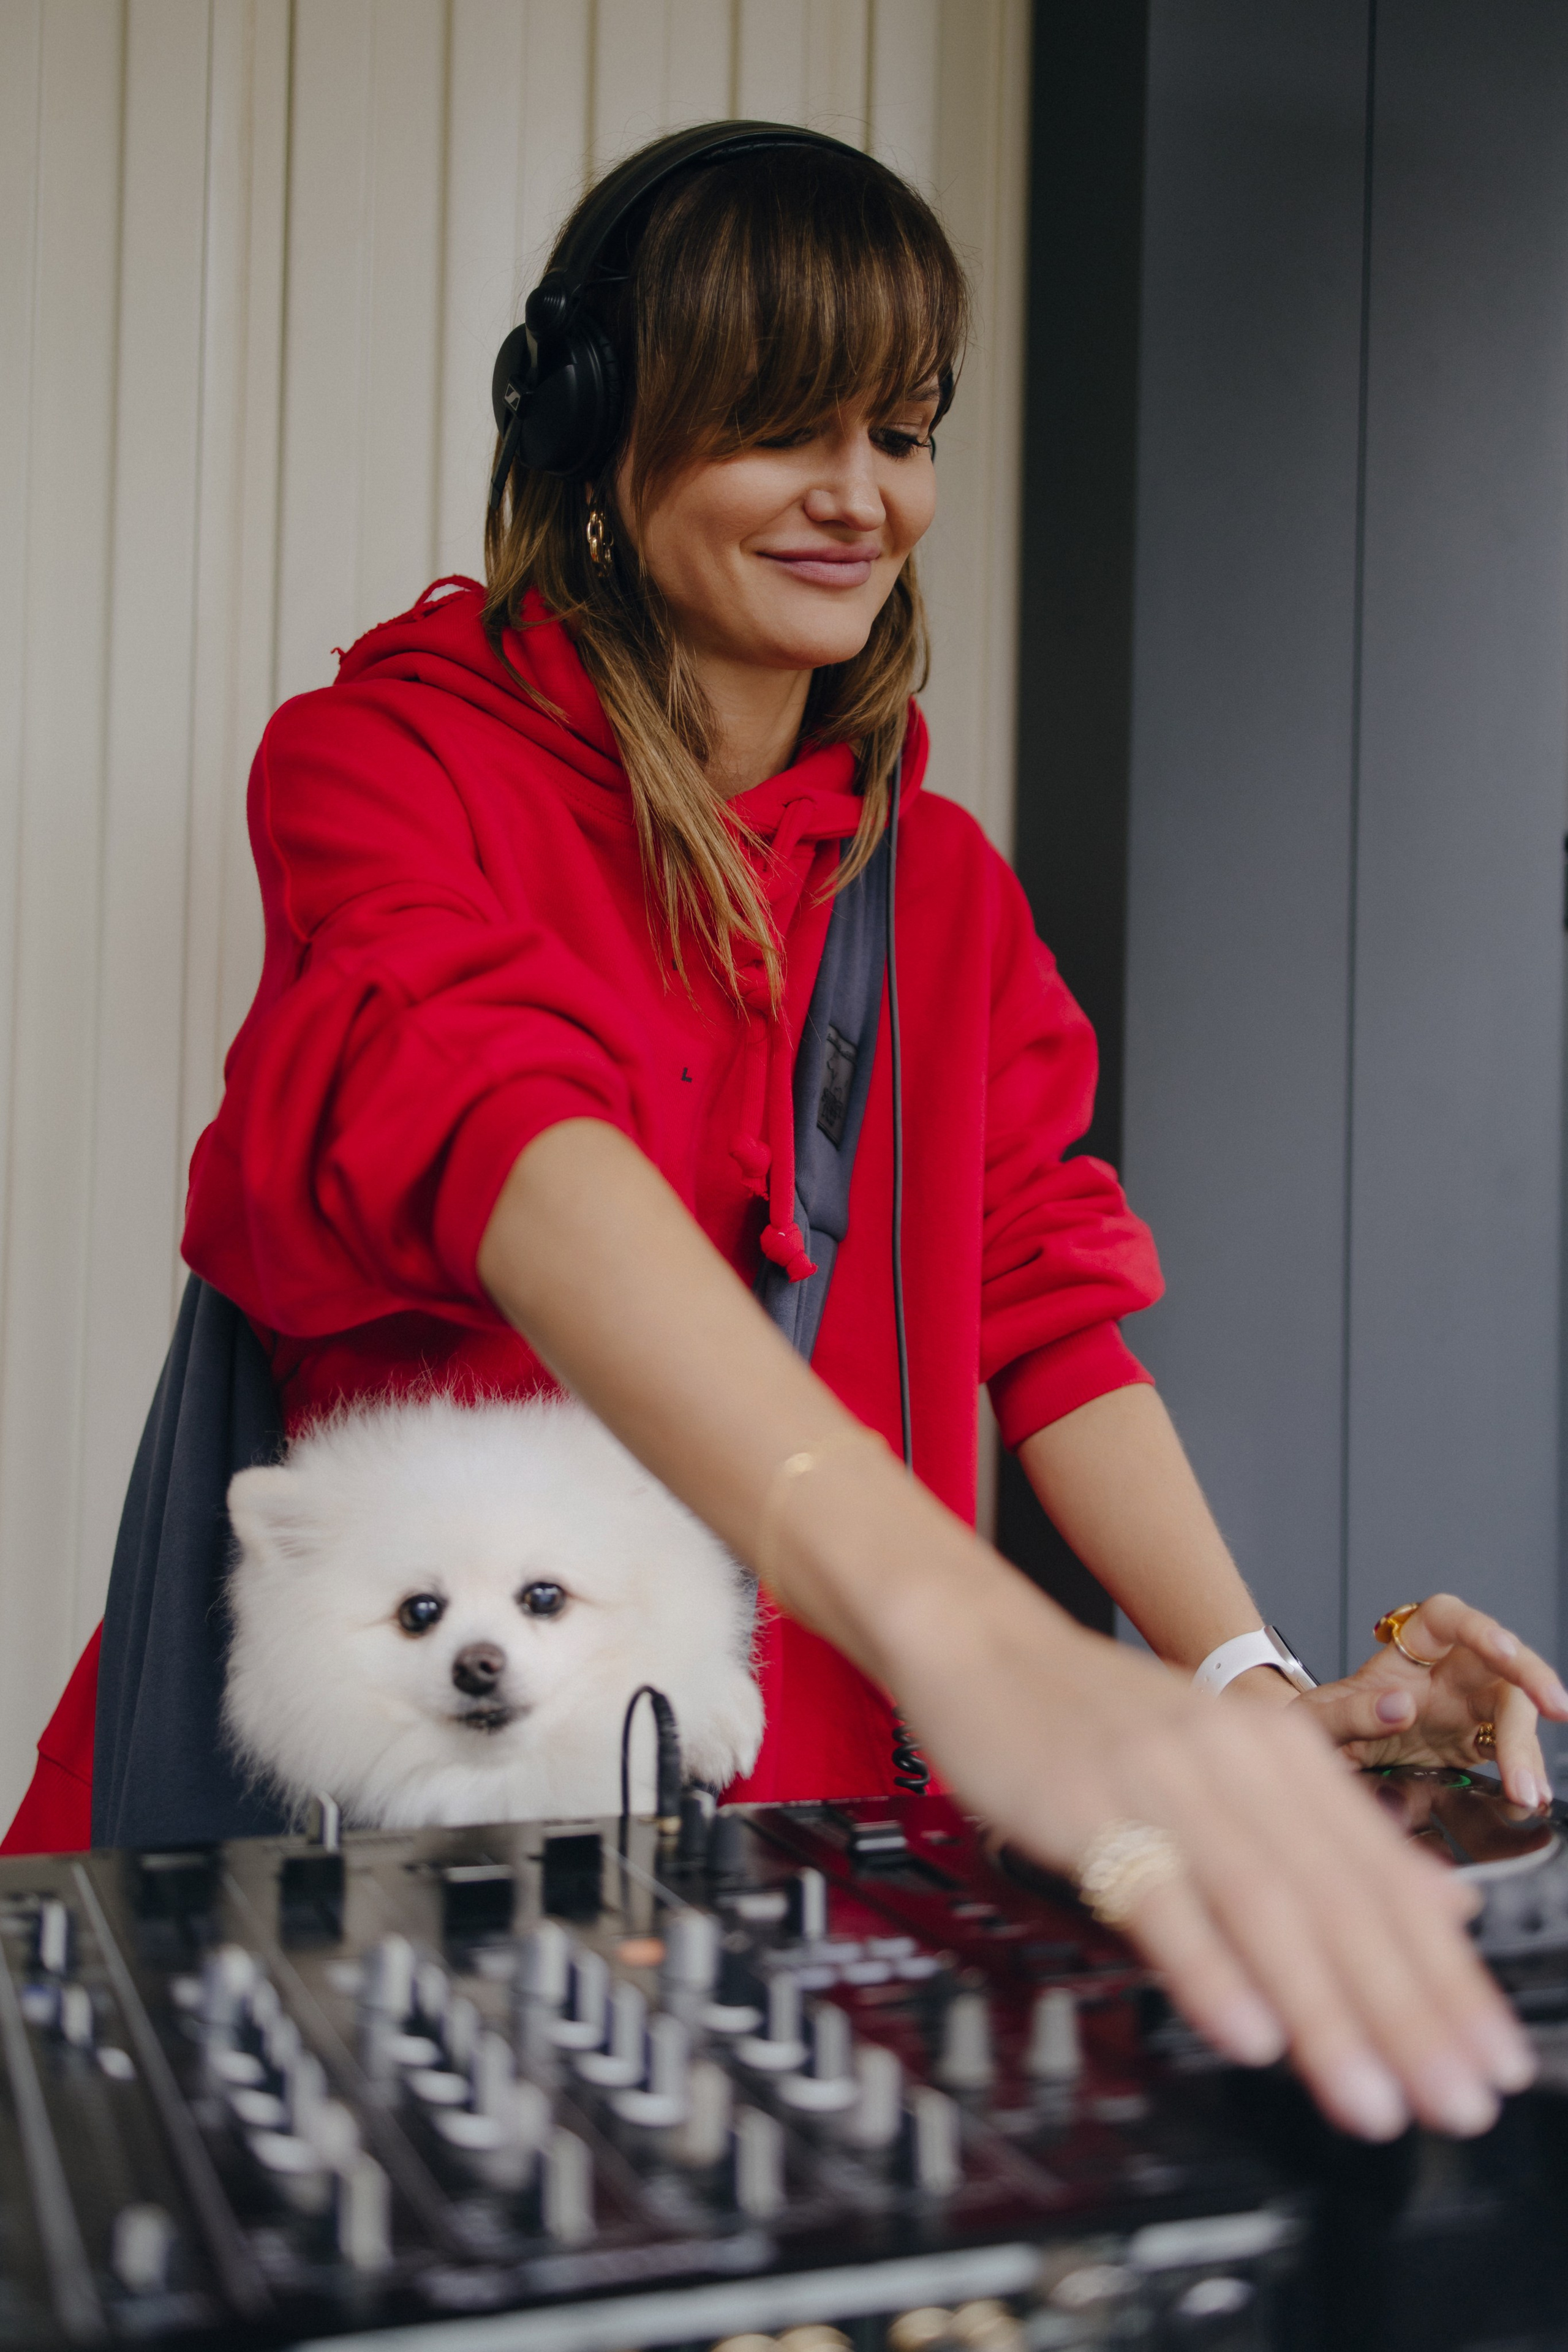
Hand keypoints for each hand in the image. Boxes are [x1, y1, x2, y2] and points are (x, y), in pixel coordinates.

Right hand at [882, 1574, 1537, 2146]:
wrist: (981, 1640)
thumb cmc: (1099, 1717)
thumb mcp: (1230, 1760)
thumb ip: (1334, 1834)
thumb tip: (1443, 1907)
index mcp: (1283, 1754)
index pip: (1387, 1878)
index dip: (1447, 1976)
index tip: (1493, 2057)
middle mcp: (1237, 1761)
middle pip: (1339, 1899)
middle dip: (1408, 2012)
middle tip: (1456, 2098)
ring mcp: (1163, 1780)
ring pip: (1264, 1905)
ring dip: (1325, 2012)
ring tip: (1370, 2099)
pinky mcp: (1089, 1803)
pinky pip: (1158, 1894)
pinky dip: (1208, 1967)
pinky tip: (1246, 2031)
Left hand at [1301, 1593, 1567, 1811]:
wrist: (1308, 1762)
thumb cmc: (1313, 1725)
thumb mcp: (1315, 1717)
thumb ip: (1350, 1711)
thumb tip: (1399, 1706)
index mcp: (1405, 1651)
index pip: (1448, 1619)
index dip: (1479, 1628)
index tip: (1503, 1650)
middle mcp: (1442, 1673)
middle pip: (1498, 1660)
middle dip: (1530, 1677)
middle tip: (1555, 1705)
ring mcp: (1462, 1709)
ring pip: (1511, 1710)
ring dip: (1525, 1746)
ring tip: (1528, 1790)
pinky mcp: (1470, 1746)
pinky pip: (1506, 1752)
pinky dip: (1520, 1772)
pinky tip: (1527, 1797)